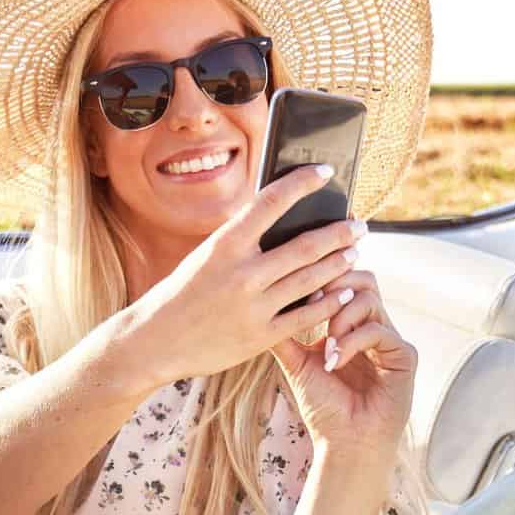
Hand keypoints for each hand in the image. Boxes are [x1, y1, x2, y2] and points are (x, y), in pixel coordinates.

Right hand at [126, 166, 372, 385]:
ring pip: (311, 279)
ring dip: (339, 263)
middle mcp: (242, 272)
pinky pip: (306, 316)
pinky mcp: (260, 337)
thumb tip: (283, 221)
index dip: (303, 182)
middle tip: (360, 224)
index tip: (326, 172)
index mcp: (224, 244)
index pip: (272, 201)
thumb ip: (241, 241)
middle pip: (305, 245)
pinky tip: (343, 291)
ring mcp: (253, 306)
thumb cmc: (180, 294)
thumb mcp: (204, 257)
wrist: (154, 342)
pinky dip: (329, 302)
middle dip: (339, 232)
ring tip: (355, 252)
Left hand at [272, 270, 416, 471]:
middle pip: (364, 278)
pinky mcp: (404, 356)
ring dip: (340, 318)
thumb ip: (285, 336)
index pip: (346, 281)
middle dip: (334, 288)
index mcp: (354, 325)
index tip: (298, 296)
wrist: (345, 444)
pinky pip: (378, 330)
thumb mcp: (297, 366)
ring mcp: (391, 340)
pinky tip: (336, 363)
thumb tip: (260, 308)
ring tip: (327, 347)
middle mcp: (375, 327)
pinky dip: (352, 342)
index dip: (322, 279)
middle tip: (313, 307)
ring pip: (369, 299)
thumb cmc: (325, 408)